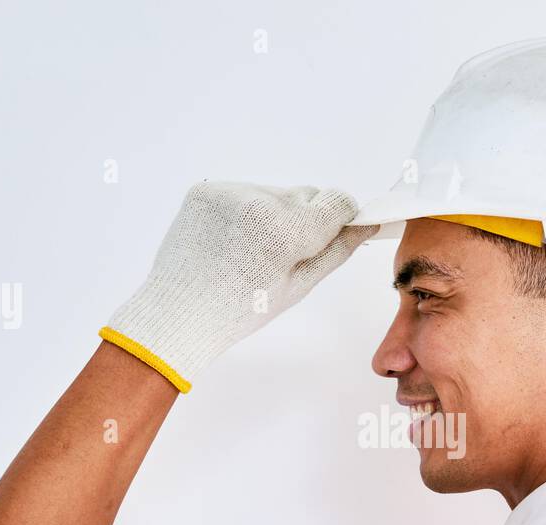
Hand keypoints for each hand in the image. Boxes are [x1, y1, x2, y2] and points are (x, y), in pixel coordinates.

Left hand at [100, 181, 374, 391]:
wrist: (179, 312)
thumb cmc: (243, 309)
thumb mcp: (298, 286)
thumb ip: (336, 250)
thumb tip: (366, 224)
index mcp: (285, 230)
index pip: (335, 200)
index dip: (340, 218)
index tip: (334, 234)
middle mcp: (257, 201)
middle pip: (303, 196)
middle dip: (302, 219)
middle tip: (281, 256)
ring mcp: (227, 192)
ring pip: (271, 194)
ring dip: (271, 216)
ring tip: (250, 252)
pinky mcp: (204, 190)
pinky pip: (240, 194)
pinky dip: (242, 213)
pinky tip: (230, 241)